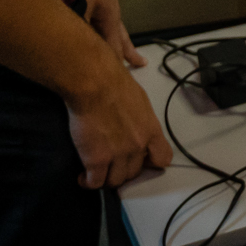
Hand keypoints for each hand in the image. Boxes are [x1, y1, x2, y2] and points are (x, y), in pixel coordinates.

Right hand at [66, 61, 172, 189]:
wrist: (94, 84)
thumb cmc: (114, 80)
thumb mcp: (137, 91)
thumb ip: (138, 96)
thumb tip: (142, 63)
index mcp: (151, 129)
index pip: (163, 158)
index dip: (151, 162)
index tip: (141, 160)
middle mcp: (138, 145)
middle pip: (135, 172)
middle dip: (123, 170)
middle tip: (111, 164)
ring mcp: (118, 154)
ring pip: (115, 181)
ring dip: (106, 178)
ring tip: (97, 173)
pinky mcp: (96, 160)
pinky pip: (95, 182)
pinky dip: (88, 183)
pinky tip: (83, 178)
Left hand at [74, 0, 145, 68]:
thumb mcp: (81, 5)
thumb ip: (81, 31)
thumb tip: (77, 54)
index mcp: (109, 15)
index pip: (115, 45)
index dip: (117, 62)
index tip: (121, 80)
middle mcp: (107, 8)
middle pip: (118, 34)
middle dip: (124, 50)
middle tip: (138, 62)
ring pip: (108, 24)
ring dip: (111, 38)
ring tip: (117, 46)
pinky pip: (96, 15)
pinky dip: (97, 25)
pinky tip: (89, 24)